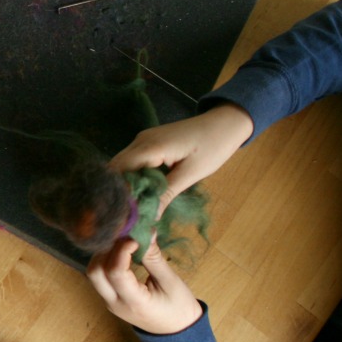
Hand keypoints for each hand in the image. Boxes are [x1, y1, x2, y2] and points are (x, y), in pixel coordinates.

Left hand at [85, 237, 202, 334]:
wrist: (178, 333)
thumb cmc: (179, 309)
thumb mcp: (170, 282)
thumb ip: (154, 258)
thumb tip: (145, 232)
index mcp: (134, 303)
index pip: (115, 272)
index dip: (121, 250)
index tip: (135, 237)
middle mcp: (115, 304)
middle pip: (95, 273)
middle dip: (106, 251)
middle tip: (124, 237)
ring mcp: (110, 302)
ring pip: (94, 274)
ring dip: (104, 255)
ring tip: (124, 242)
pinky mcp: (110, 299)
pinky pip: (100, 277)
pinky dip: (106, 261)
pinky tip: (121, 252)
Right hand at [108, 104, 252, 214]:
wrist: (225, 123)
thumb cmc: (213, 147)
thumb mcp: (190, 174)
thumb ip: (166, 194)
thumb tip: (149, 218)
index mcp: (150, 147)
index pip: (119, 171)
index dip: (117, 193)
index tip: (122, 215)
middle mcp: (140, 141)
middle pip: (116, 168)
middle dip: (118, 191)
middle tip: (125, 216)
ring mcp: (143, 140)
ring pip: (122, 165)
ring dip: (125, 185)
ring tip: (131, 208)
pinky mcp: (148, 143)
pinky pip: (133, 162)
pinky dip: (133, 177)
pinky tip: (139, 193)